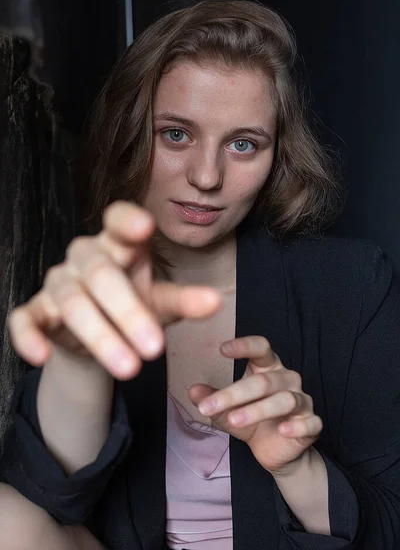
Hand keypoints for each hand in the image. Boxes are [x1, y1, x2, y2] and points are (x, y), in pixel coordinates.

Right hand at [8, 201, 221, 379]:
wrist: (98, 335)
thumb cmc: (134, 306)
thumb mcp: (161, 303)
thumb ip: (185, 300)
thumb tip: (214, 302)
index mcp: (119, 245)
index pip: (118, 220)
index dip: (128, 221)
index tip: (145, 226)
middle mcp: (85, 258)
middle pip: (101, 273)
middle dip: (128, 311)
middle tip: (155, 349)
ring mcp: (58, 283)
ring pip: (70, 300)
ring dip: (98, 335)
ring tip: (129, 368)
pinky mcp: (36, 310)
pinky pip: (24, 319)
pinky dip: (28, 337)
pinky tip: (41, 356)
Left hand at [189, 336, 321, 475]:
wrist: (276, 452)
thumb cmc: (253, 422)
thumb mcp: (229, 411)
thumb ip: (214, 400)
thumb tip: (193, 391)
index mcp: (269, 368)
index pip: (261, 348)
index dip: (245, 346)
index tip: (221, 349)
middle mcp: (287, 379)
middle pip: (264, 381)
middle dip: (234, 394)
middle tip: (209, 406)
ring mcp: (303, 401)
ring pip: (284, 400)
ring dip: (257, 410)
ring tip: (233, 420)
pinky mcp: (312, 424)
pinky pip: (309, 422)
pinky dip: (296, 426)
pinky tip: (282, 430)